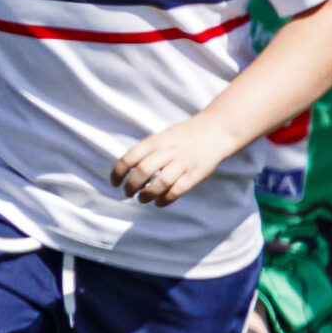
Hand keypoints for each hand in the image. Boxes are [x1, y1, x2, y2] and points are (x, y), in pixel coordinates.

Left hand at [112, 115, 238, 205]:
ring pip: (160, 183)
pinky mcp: (196, 174)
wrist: (216, 130)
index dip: (118, 173)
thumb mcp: (161, 137)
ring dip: (147, 195)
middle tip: (128, 193)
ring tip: (143, 199)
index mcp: (154, 141)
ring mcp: (183, 163)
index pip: (129, 159)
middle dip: (131, 187)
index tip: (115, 183)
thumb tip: (125, 170)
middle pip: (142, 172)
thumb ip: (145, 151)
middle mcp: (167, 152)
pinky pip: (177, 190)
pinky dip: (165, 199)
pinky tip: (159, 202)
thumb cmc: (183, 136)